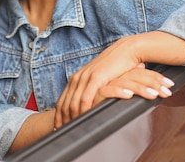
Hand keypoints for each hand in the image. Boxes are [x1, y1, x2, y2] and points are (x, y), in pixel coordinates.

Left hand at [55, 35, 170, 126]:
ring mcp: (85, 77)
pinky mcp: (95, 78)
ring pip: (73, 103)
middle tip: (66, 134)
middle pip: (65, 105)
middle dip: (64, 121)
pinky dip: (83, 111)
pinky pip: (85, 98)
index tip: (59, 130)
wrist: (125, 51)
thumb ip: (91, 90)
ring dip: (73, 119)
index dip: (59, 117)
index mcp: (75, 79)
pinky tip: (85, 120)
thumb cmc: (115, 68)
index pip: (62, 102)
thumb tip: (88, 106)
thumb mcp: (99, 80)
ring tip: (75, 131)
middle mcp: (77, 78)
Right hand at [93, 63, 173, 106]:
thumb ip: (127, 83)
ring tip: (155, 94)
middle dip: (154, 81)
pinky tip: (130, 95)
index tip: (169, 84)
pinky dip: (119, 92)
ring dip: (141, 88)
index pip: (139, 73)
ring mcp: (101, 82)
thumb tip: (142, 68)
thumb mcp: (114, 92)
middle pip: (135, 75)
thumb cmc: (95, 102)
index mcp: (116, 74)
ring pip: (125, 82)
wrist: (76, 110)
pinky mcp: (94, 92)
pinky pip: (109, 91)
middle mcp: (110, 76)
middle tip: (169, 89)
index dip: (154, 77)